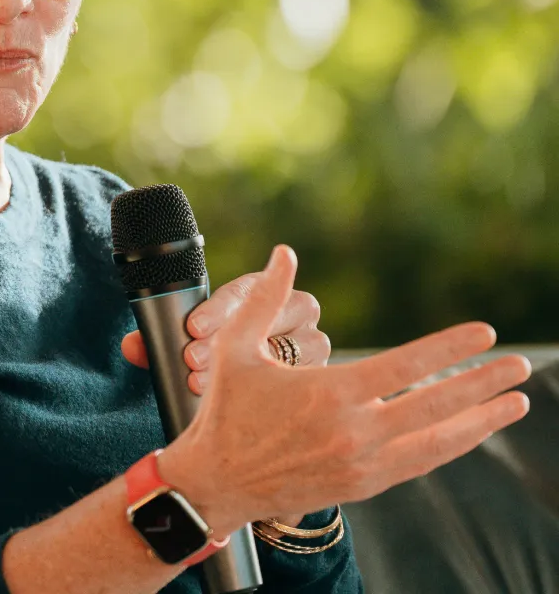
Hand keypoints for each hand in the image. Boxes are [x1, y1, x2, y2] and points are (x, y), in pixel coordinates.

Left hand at [121, 271, 328, 394]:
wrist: (250, 395)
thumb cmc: (214, 358)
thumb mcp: (186, 347)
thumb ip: (156, 343)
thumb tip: (131, 347)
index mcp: (261, 290)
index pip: (244, 290)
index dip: (217, 310)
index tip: (192, 328)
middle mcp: (294, 311)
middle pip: (269, 317)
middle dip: (226, 342)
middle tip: (193, 362)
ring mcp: (313, 346)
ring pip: (292, 349)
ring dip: (250, 370)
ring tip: (206, 388)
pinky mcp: (324, 380)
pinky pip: (305, 386)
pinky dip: (270, 399)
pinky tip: (239, 415)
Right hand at [154, 246, 530, 538]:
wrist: (218, 483)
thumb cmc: (225, 411)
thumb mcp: (234, 347)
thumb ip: (264, 298)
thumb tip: (284, 253)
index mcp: (328, 394)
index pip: (405, 367)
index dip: (448, 348)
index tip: (484, 333)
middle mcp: (354, 433)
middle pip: (435, 405)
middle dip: (483, 385)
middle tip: (519, 366)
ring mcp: (363, 464)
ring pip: (438, 442)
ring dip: (480, 421)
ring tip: (515, 404)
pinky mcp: (364, 486)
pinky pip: (420, 463)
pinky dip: (450, 445)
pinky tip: (468, 432)